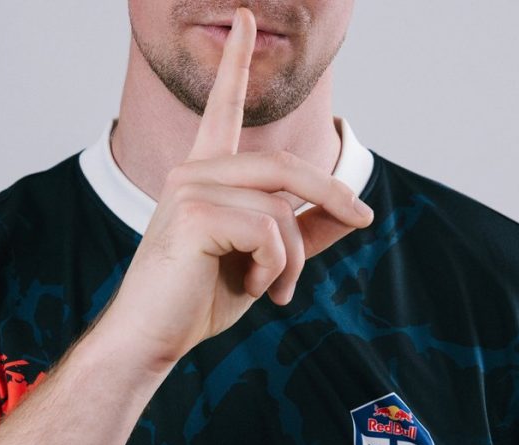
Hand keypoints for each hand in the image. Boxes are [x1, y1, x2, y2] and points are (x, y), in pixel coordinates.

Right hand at [98, 7, 374, 368]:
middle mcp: (194, 171)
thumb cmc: (200, 299)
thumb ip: (304, 232)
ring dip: (293, 259)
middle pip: (287, 166)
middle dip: (334, 195)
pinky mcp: (195, 214)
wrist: (154, 338)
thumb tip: (355, 210)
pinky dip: (275, 268)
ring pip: (283, 208)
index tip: (245, 17)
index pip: (224, 107)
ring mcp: (190, 188)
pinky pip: (269, 231)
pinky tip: (253, 289)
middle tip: (364, 220)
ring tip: (277, 290)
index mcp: (205, 173)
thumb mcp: (265, 261)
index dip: (236, 63)